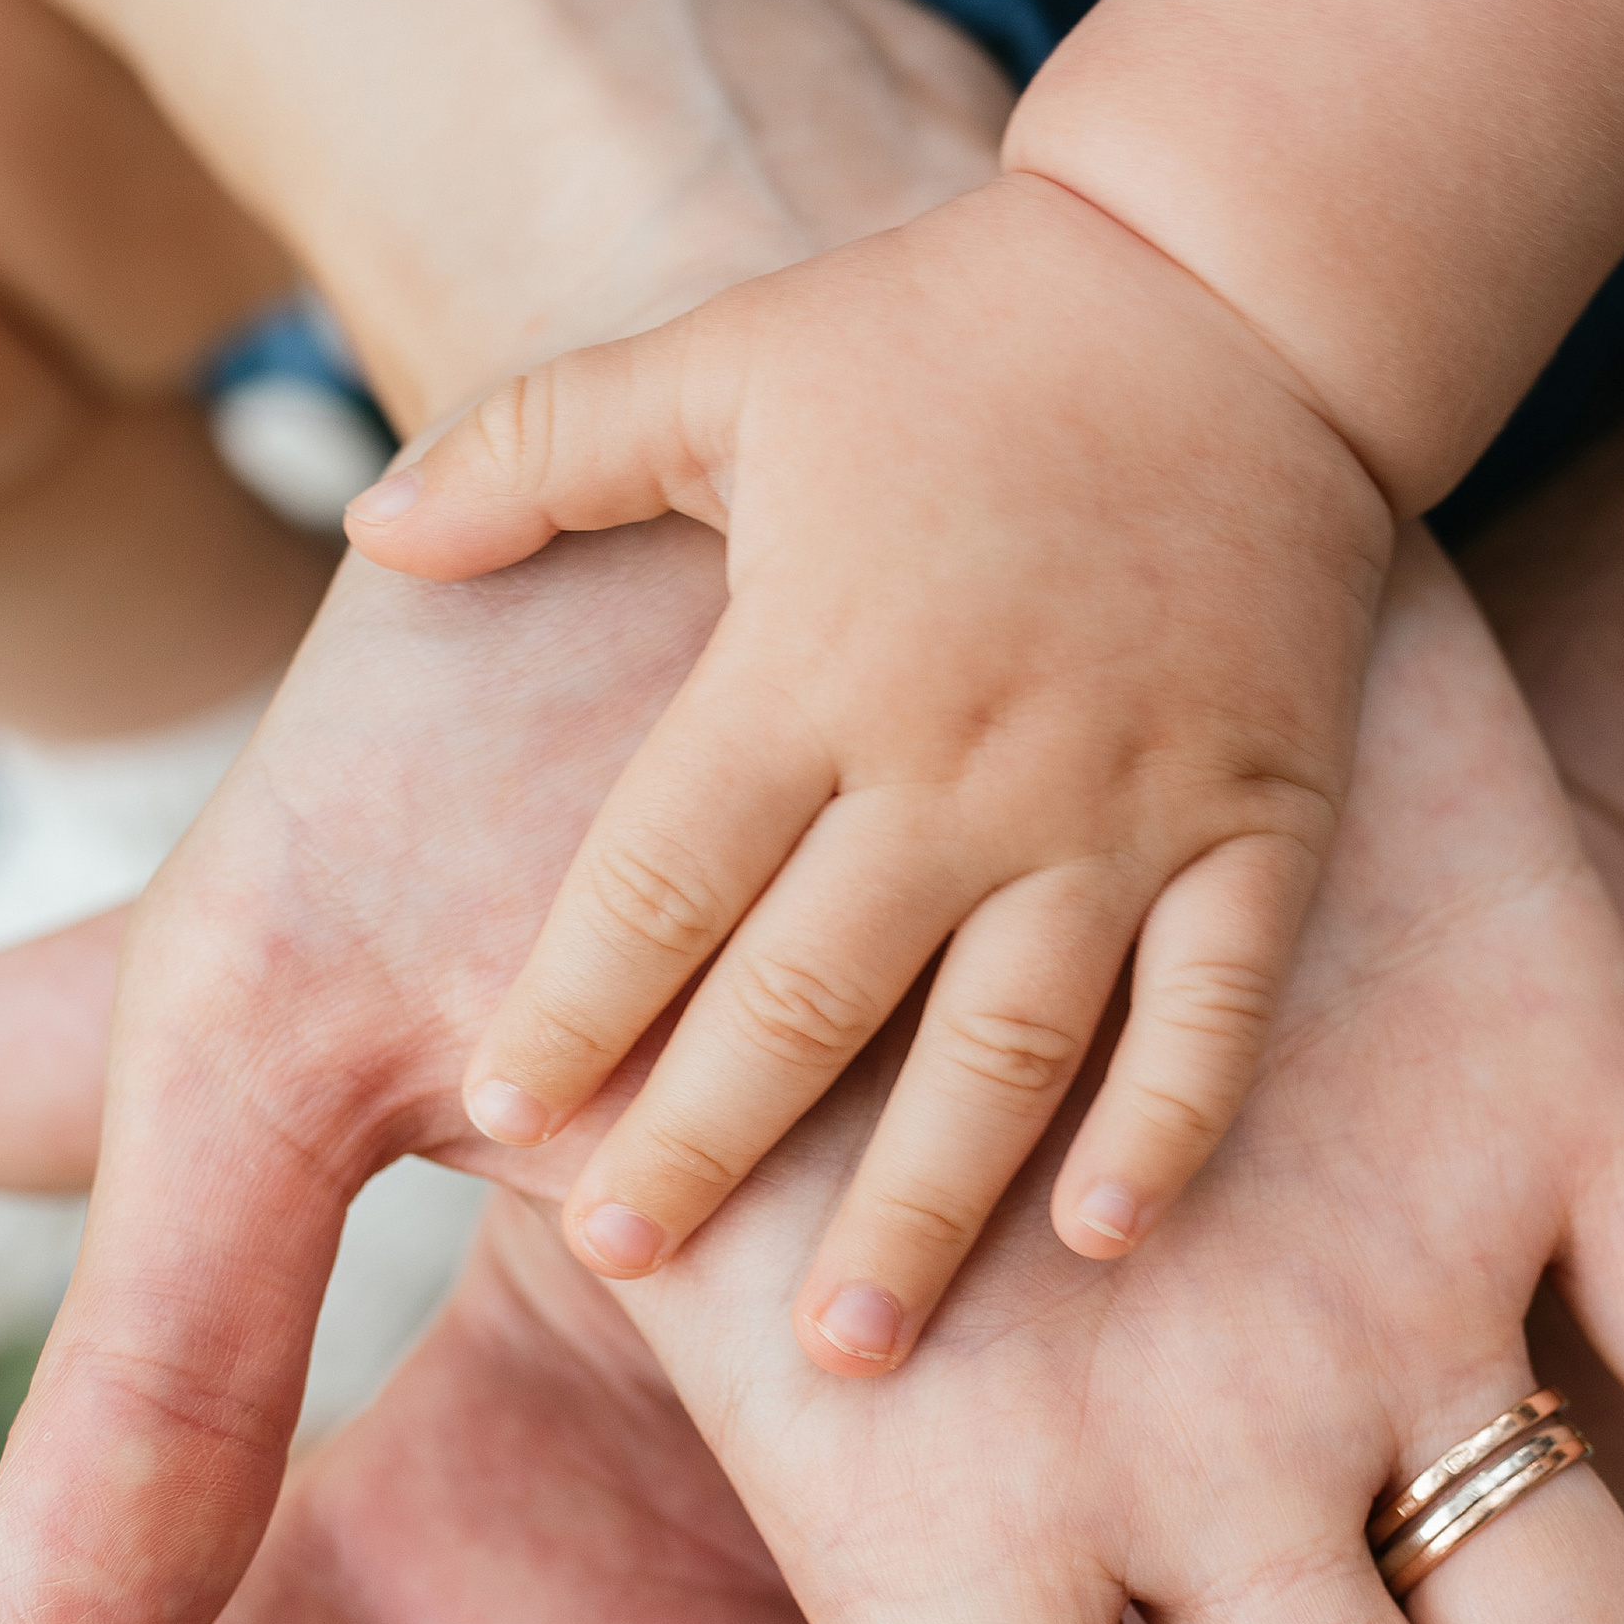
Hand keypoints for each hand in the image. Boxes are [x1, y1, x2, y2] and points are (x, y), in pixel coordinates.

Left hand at [348, 174, 1391, 1365]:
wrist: (1242, 278)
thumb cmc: (949, 329)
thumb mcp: (721, 355)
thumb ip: (533, 446)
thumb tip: (362, 522)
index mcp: (812, 656)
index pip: (662, 874)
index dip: (578, 1004)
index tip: (502, 1113)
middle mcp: (963, 754)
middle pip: (807, 996)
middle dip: (703, 1142)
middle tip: (619, 1254)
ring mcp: (1124, 801)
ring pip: (1007, 1046)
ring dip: (923, 1203)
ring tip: (844, 1345)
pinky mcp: (1260, 819)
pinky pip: (1215, 1006)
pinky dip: (1167, 1127)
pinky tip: (1101, 1241)